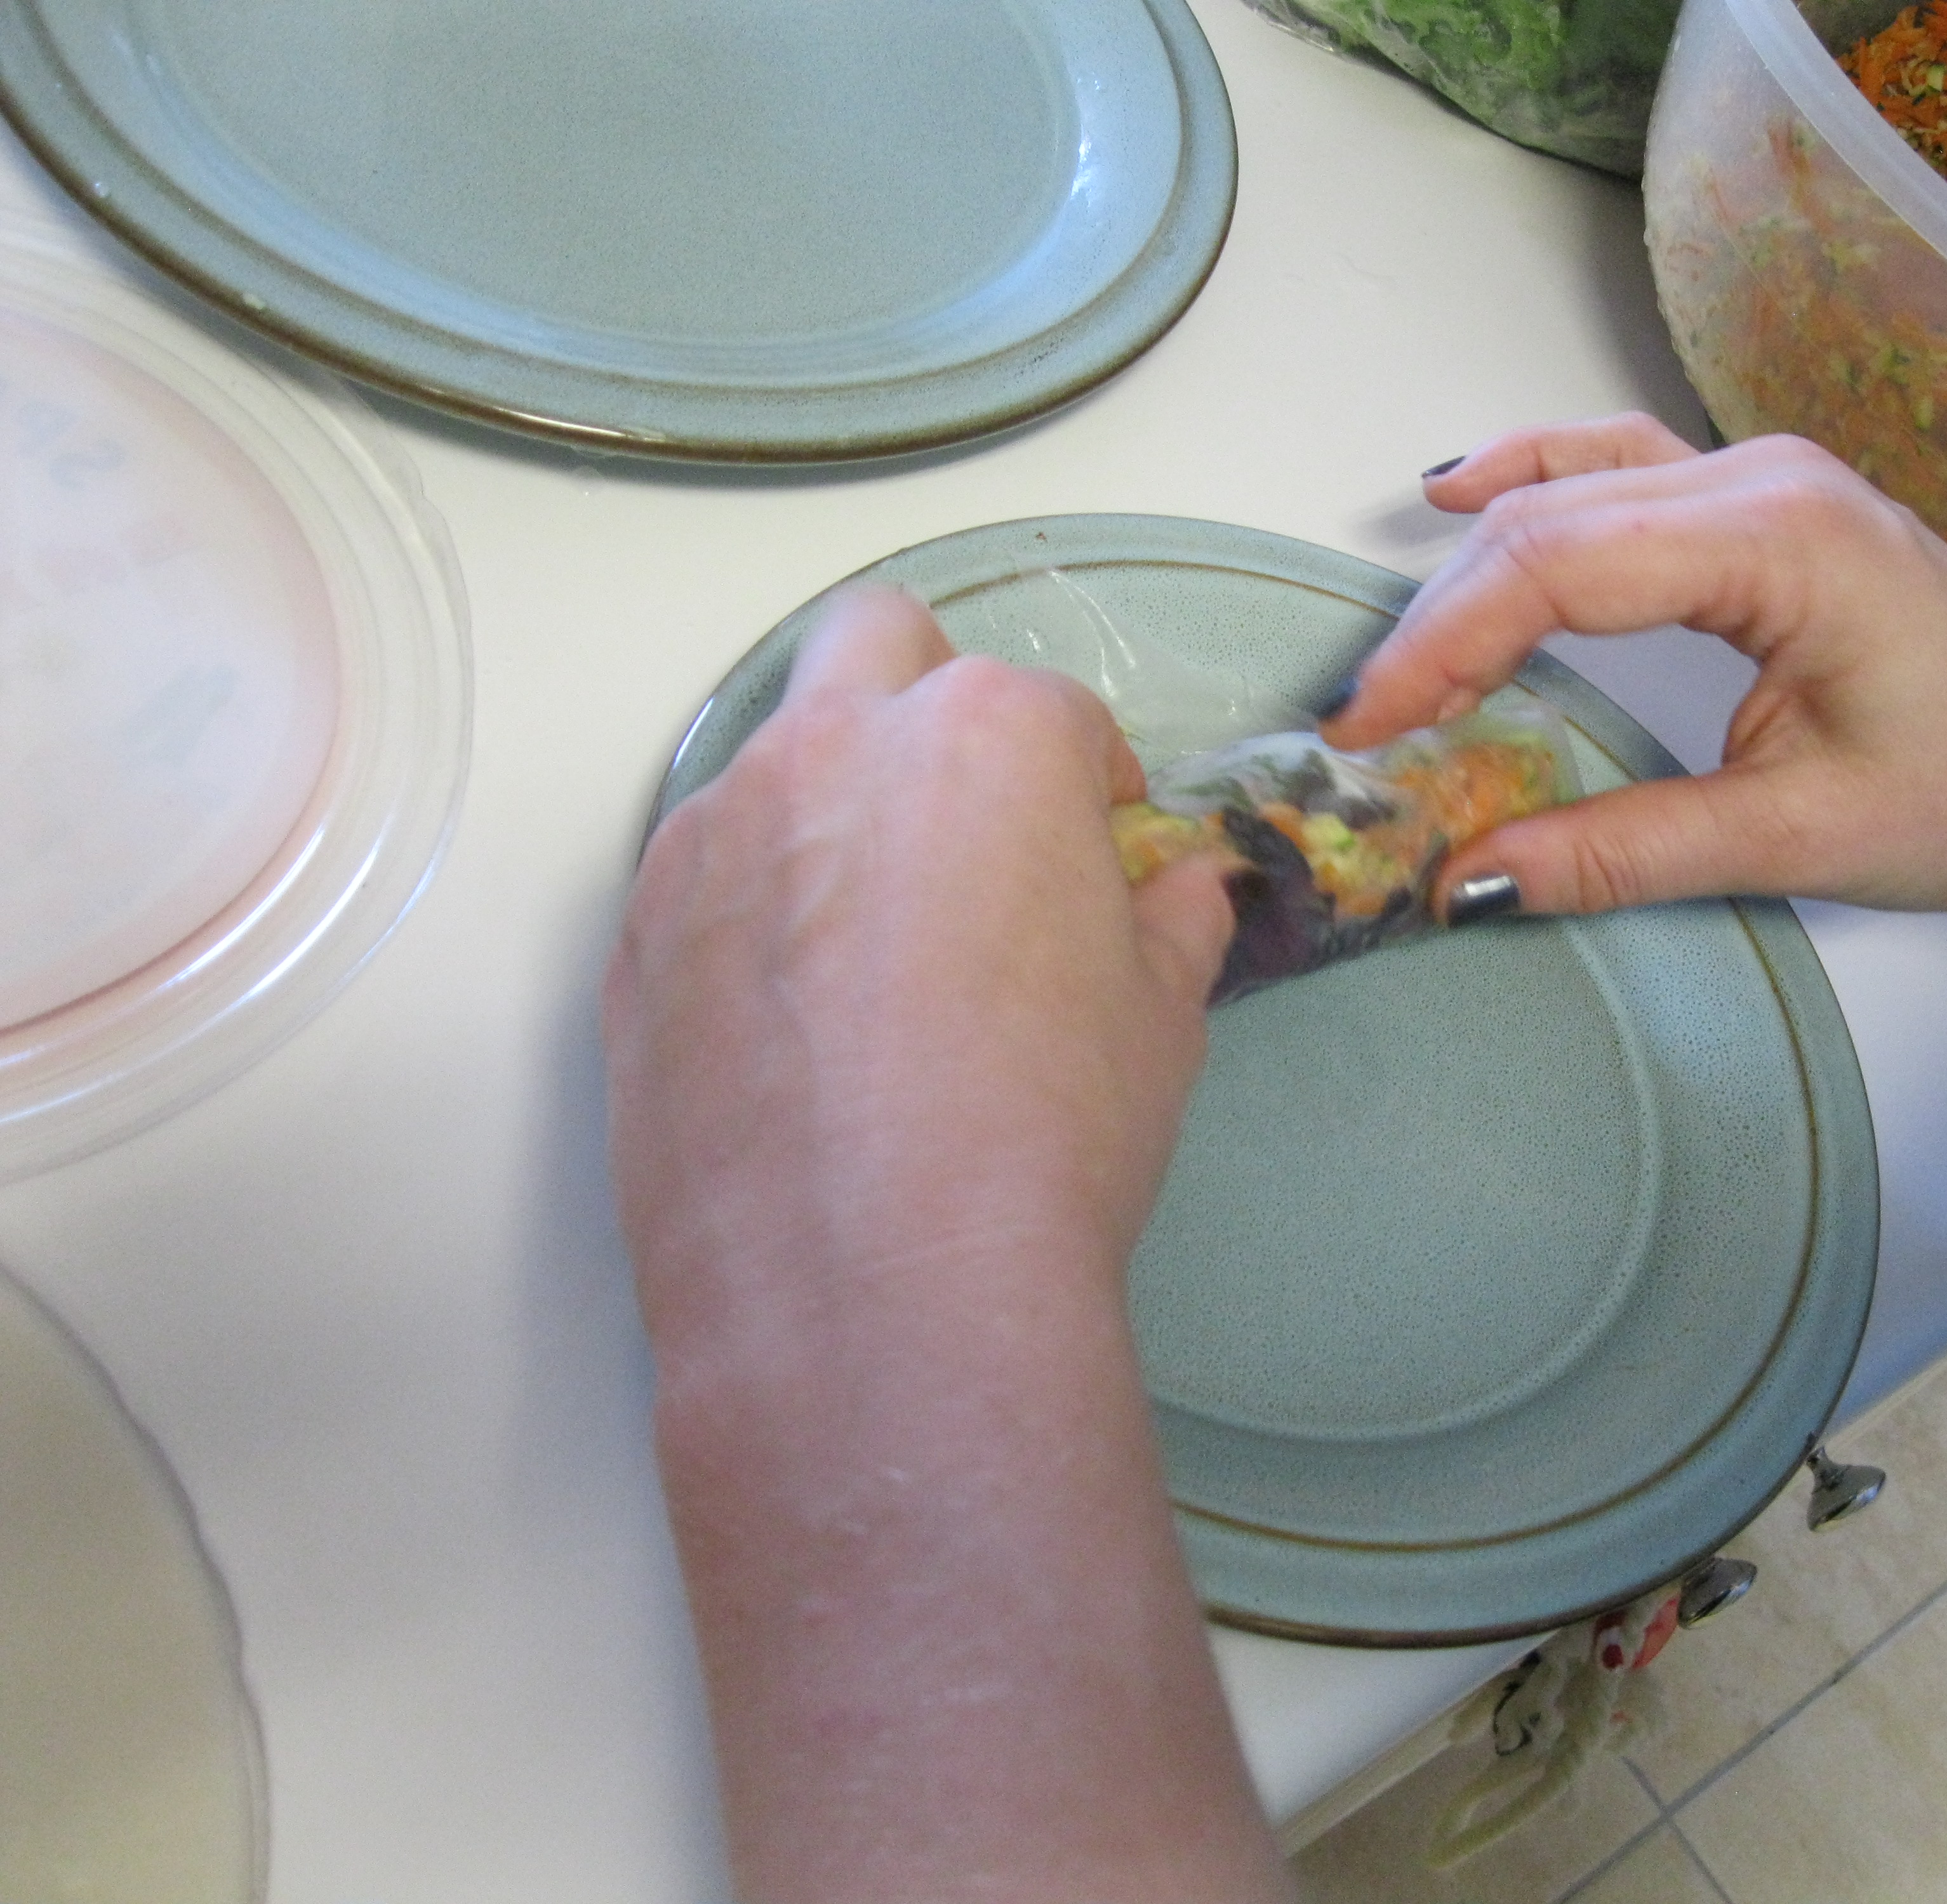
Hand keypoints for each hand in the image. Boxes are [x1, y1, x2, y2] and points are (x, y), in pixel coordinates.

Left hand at [605, 584, 1235, 1380]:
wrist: (872, 1289)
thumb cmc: (1044, 1137)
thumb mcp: (1158, 1024)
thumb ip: (1170, 924)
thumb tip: (1183, 892)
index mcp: (988, 736)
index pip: (1058, 713)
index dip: (1089, 786)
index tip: (1095, 850)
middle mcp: (836, 748)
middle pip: (879, 645)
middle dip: (931, 702)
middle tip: (969, 823)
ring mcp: (715, 832)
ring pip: (776, 760)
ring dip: (831, 811)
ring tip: (874, 952)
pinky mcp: (637, 930)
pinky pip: (704, 875)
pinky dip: (753, 908)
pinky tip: (796, 1025)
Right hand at [1324, 414, 1946, 915]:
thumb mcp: (1798, 839)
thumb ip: (1626, 852)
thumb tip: (1472, 884)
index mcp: (1783, 541)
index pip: (1560, 568)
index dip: (1444, 650)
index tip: (1368, 734)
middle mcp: (1764, 480)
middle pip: (1549, 522)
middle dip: (1440, 624)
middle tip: (1365, 729)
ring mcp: (1762, 479)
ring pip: (1573, 491)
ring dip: (1474, 565)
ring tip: (1399, 654)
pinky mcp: (1760, 507)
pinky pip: (1618, 469)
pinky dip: (1534, 484)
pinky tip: (1462, 492)